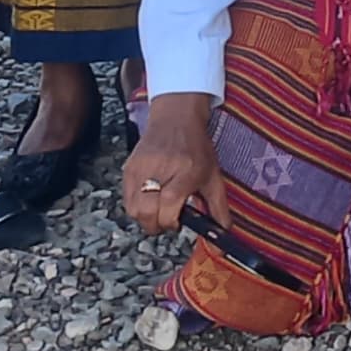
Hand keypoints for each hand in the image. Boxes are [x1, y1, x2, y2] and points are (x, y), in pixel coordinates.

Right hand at [121, 95, 225, 235]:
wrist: (175, 118)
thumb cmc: (197, 147)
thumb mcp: (213, 175)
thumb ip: (219, 206)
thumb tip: (225, 231)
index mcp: (186, 170)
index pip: (170, 203)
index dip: (171, 221)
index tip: (178, 224)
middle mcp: (161, 168)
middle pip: (147, 211)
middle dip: (157, 225)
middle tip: (168, 220)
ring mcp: (141, 167)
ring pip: (133, 209)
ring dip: (145, 218)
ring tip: (158, 210)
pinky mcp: (129, 168)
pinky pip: (126, 198)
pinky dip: (136, 206)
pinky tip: (150, 200)